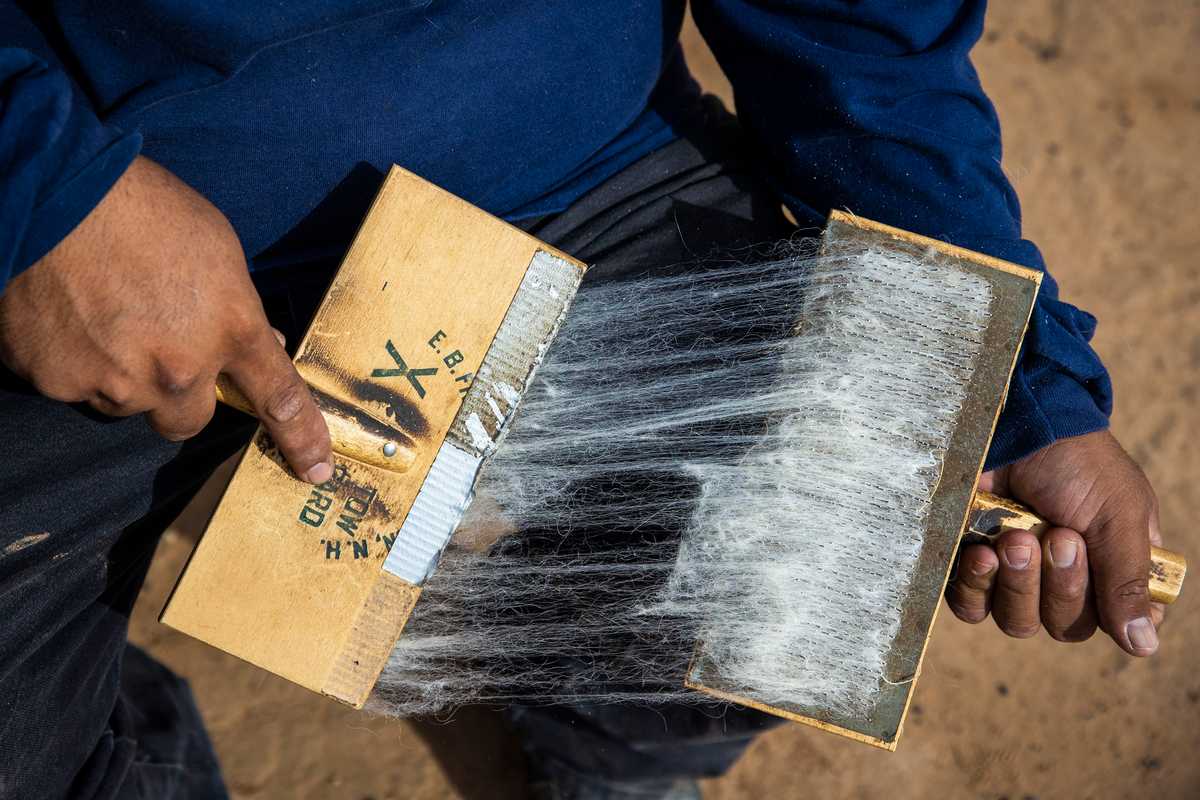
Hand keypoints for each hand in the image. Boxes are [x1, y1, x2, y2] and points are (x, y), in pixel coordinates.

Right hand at [0, 156, 331, 482]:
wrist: (55, 192)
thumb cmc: (146, 210)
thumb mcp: (220, 253)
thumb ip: (237, 311)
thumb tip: (253, 343)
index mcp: (230, 332)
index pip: (278, 400)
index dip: (301, 440)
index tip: (315, 469)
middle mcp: (176, 372)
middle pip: (188, 420)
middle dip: (182, 396)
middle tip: (162, 351)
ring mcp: (111, 383)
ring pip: (127, 404)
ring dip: (124, 377)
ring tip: (106, 317)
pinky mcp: (54, 380)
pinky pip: (72, 385)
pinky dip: (72, 361)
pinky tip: (69, 316)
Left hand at [946, 429, 1163, 655]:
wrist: (1016, 426)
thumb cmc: (1077, 464)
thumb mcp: (1119, 515)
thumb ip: (1128, 579)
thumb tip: (1144, 647)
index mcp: (1112, 569)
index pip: (1117, 623)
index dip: (1111, 615)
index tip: (1102, 578)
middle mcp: (1064, 580)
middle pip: (1066, 627)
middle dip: (1062, 584)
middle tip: (1058, 536)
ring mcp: (1016, 576)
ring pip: (1018, 623)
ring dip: (1019, 584)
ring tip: (1017, 538)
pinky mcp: (973, 567)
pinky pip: (971, 606)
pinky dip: (976, 586)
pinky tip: (981, 553)